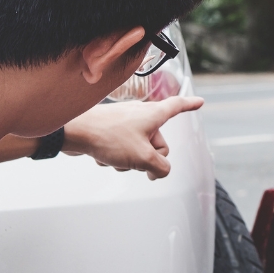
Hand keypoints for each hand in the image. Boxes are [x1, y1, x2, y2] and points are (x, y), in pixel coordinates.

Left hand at [62, 96, 202, 179]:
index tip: (199, 101)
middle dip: (150, 157)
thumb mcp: (143, 158)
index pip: (177, 106)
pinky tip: (104, 156)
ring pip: (139, 148)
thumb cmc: (108, 137)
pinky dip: (116, 156)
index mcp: (153, 114)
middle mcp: (140, 115)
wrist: (74, 132)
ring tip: (116, 157)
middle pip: (158, 142)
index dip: (190, 105)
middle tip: (139, 162)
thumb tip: (161, 171)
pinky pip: (123, 148)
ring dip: (130, 159)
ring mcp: (125, 122)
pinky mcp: (111, 130)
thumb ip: (161, 168)